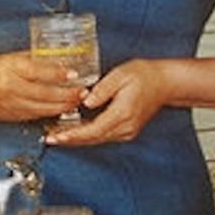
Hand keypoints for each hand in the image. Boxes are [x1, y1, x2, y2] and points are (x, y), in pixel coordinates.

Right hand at [0, 51, 83, 123]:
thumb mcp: (15, 58)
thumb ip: (37, 60)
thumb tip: (62, 60)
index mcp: (12, 68)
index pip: (38, 71)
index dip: (58, 73)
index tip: (74, 74)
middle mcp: (11, 87)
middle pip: (44, 93)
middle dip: (66, 94)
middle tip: (83, 92)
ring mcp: (10, 104)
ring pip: (41, 108)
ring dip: (62, 106)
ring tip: (76, 102)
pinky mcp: (10, 116)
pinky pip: (34, 116)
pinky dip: (49, 113)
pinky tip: (61, 110)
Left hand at [45, 59, 170, 145]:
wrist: (165, 83)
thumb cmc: (145, 75)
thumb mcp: (121, 74)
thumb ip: (102, 89)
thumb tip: (85, 102)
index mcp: (122, 113)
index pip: (92, 130)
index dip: (71, 135)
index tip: (55, 136)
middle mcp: (125, 126)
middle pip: (92, 139)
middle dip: (69, 140)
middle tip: (49, 137)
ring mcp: (127, 131)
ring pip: (97, 140)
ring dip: (77, 139)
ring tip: (57, 135)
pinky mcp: (127, 131)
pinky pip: (103, 136)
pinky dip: (88, 135)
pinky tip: (76, 131)